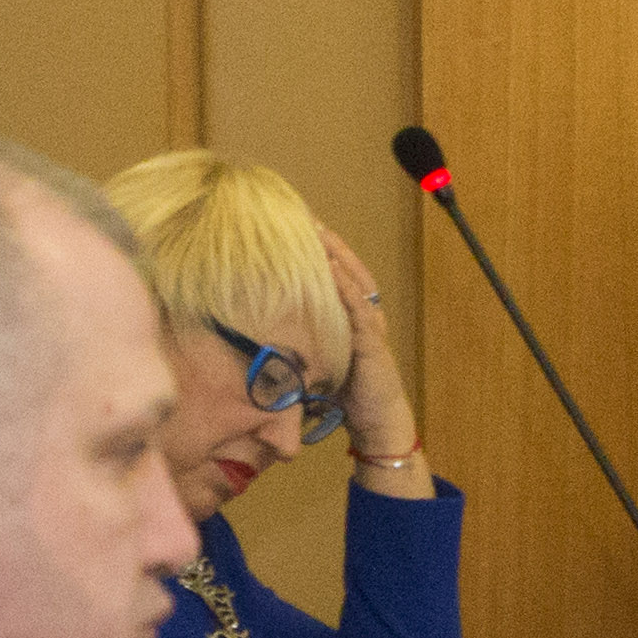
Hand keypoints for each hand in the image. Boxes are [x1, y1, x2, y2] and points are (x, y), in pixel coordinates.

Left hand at [323, 227, 422, 469]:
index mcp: (354, 317)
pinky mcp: (372, 343)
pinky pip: (358, 309)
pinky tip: (331, 269)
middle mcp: (367, 316)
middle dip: (330, 242)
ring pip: (355, 281)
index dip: (324, 250)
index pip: (340, 274)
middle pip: (349, 268)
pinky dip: (345, 287)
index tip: (301, 225)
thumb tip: (260, 331)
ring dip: (337, 255)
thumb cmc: (346, 394)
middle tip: (307, 215)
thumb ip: (301, 342)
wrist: (377, 423)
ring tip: (317, 232)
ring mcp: (372, 327)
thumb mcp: (319, 360)